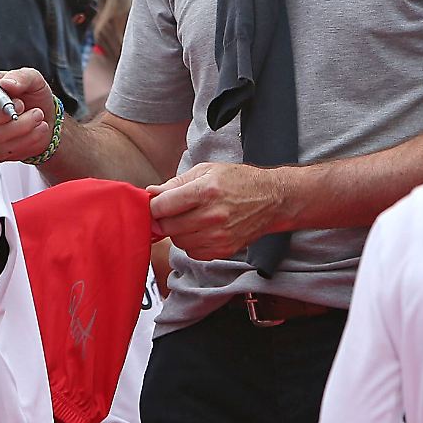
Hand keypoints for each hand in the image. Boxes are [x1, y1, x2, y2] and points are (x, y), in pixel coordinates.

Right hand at [0, 66, 55, 161]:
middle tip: (22, 106)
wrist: (47, 119)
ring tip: (37, 116)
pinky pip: (3, 150)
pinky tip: (37, 129)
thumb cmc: (34, 96)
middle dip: (1, 114)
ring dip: (20, 126)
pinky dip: (26, 139)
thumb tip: (6, 82)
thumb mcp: (33, 79)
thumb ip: (21, 77)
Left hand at [147, 162, 283, 260]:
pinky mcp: (223, 250)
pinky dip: (191, 243)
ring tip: (189, 218)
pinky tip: (200, 229)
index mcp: (205, 190)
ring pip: (178, 241)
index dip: (153, 205)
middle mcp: (211, 215)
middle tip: (169, 211)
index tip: (154, 204)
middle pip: (167, 226)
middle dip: (162, 219)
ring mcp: (218, 235)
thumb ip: (176, 183)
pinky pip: (193, 252)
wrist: (271, 199)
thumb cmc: (239, 181)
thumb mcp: (207, 170)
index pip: (163, 206)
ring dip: (177, 231)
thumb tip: (151, 192)